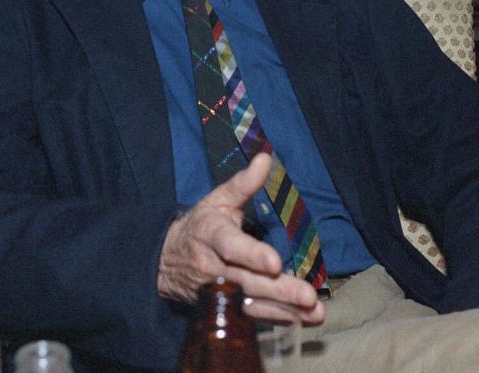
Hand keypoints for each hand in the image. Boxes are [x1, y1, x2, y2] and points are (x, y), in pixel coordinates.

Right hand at [157, 153, 323, 324]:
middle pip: (248, 281)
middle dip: (279, 290)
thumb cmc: (200, 226)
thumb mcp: (216, 200)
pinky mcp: (223, 309)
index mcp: (210, 235)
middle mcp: (213, 267)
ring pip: (252, 304)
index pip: (231, 245)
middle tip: (308, 296)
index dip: (252, 254)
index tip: (274, 263)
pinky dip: (277, 320)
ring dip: (284, 311)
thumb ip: (243, 183)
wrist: (165, 261)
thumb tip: (266, 158)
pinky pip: (251, 317)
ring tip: (314, 314)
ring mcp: (217, 293)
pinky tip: (301, 320)